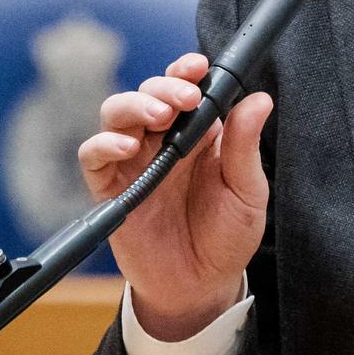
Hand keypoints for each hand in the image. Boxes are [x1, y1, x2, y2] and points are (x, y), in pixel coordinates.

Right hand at [78, 52, 272, 341]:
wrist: (201, 287)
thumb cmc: (226, 237)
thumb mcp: (247, 190)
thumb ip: (245, 146)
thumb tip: (260, 100)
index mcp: (197, 133)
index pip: (185, 87)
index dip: (186, 70)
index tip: (199, 67)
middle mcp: (162, 140)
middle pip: (148, 92)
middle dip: (163, 86)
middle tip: (184, 99)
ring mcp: (133, 161)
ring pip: (116, 113)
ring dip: (133, 105)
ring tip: (158, 116)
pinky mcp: (111, 187)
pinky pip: (94, 155)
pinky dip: (104, 144)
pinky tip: (127, 147)